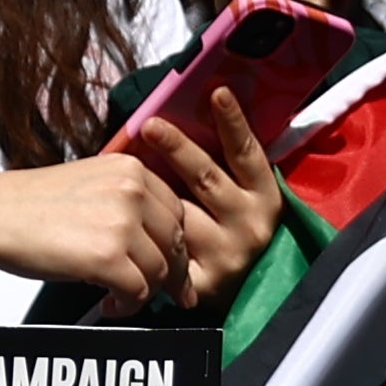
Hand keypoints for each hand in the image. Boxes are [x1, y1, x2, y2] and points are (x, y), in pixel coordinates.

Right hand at [0, 150, 225, 303]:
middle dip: (169, 274)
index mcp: (131, 169)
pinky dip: (127, 307)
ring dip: (143, 293)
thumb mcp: (89, 185)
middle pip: (176, 243)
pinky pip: (138, 293)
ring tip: (117, 298)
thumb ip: (125, 203)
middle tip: (161, 296)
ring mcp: (122, 224)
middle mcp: (133, 191)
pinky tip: (108, 305)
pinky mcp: (107, 257)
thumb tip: (157, 242)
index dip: (176, 246)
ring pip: (160, 271)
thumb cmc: (30, 206)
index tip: (172, 268)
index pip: (177, 213)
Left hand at [119, 85, 287, 308]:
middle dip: (177, 148)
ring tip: (122, 176)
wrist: (248, 292)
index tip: (217, 92)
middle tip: (150, 125)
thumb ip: (222, 165)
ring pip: (181, 215)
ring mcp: (228, 255)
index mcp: (263, 196)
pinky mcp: (202, 283)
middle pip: (206, 178)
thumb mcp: (240, 196)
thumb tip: (192, 114)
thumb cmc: (231, 230)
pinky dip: (144, 238)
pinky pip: (165, 253)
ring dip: (151, 195)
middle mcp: (251, 225)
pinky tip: (122, 226)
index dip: (232, 121)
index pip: (246, 152)